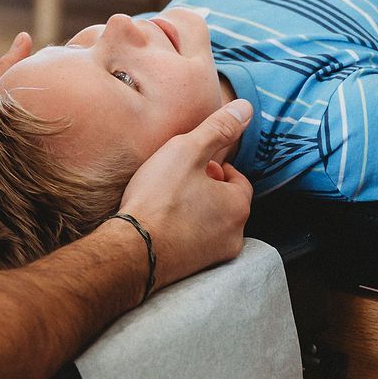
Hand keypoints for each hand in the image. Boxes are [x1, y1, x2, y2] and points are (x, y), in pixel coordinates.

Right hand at [118, 101, 253, 288]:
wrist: (132, 251)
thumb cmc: (159, 198)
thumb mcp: (188, 150)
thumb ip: (218, 128)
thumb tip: (246, 108)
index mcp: (238, 206)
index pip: (238, 179)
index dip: (216, 167)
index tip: (193, 164)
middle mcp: (235, 235)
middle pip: (226, 201)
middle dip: (207, 188)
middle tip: (178, 179)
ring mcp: (216, 257)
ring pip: (212, 223)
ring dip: (196, 209)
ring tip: (168, 199)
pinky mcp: (196, 271)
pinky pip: (197, 243)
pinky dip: (185, 230)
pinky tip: (162, 223)